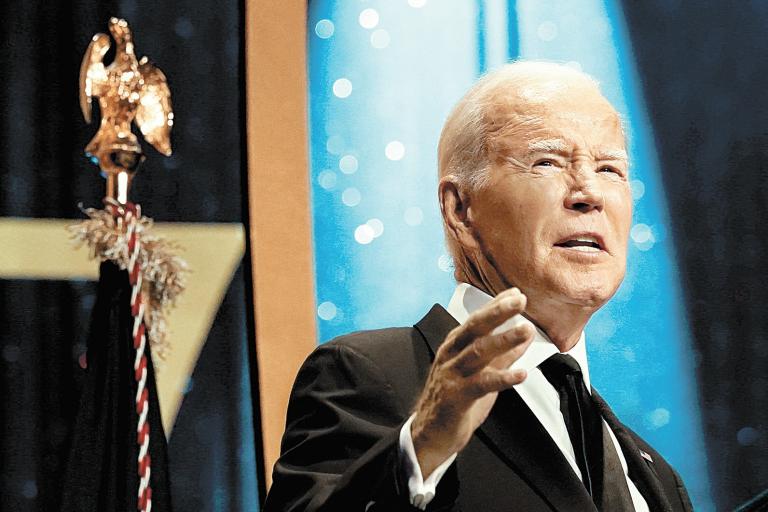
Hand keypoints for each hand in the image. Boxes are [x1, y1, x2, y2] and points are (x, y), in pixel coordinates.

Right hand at [410, 288, 533, 477]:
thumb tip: (524, 337)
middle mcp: (451, 355)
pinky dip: (503, 377)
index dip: (496, 305)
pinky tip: (520, 373)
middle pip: (474, 328)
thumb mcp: (480, 372)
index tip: (515, 293)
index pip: (477, 320)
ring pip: (478, 352)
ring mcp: (452, 375)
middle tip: (519, 301)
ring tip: (525, 331)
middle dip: (497, 312)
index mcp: (455, 346)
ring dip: (504, 340)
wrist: (430, 433)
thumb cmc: (454, 399)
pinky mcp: (457, 396)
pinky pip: (482, 384)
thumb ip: (501, 355)